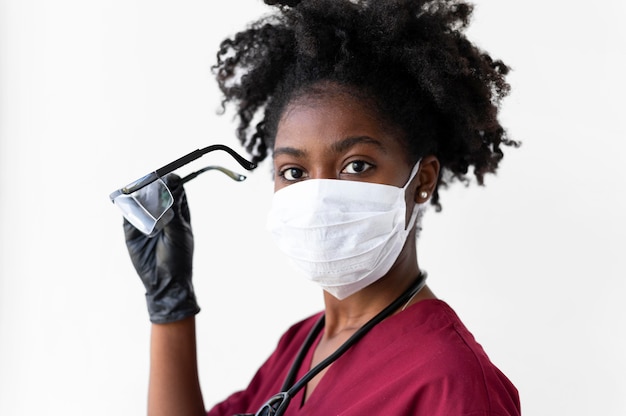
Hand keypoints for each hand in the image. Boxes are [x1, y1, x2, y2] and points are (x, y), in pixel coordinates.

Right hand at [124, 174, 199, 323]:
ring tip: (140, 191)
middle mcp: (162, 214)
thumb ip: (173, 211)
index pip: (176, 190)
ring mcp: (146, 221)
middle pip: (157, 192)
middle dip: (154, 185)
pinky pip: (127, 214)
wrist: (164, 281)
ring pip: (141, 201)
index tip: (169, 177)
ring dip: (139, 194)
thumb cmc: (178, 257)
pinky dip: (126, 207)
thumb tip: (170, 189)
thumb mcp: (179, 232)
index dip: (172, 181)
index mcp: (179, 213)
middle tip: (152, 182)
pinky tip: (128, 203)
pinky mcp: (132, 230)